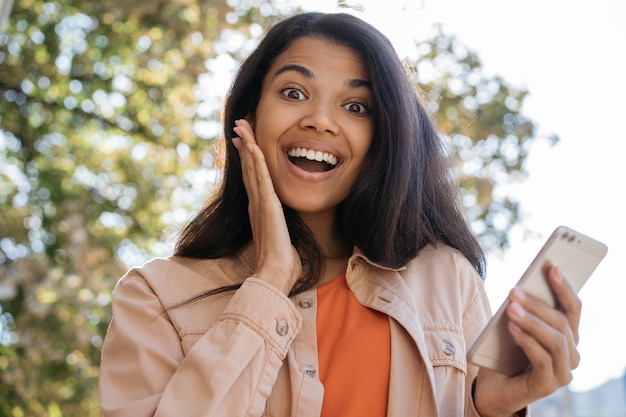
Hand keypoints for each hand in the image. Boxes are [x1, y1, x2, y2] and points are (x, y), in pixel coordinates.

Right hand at [232, 119, 301, 294]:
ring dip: (247, 145)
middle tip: (238, 127)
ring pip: (251, 167)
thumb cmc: (282, 265)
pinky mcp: (266, 205)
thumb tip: (294, 241)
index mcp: (260, 212)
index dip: (249, 160)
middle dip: (244, 146)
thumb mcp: (285, 243)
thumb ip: (286, 236)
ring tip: (241, 126)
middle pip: (248, 168)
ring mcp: (259, 203)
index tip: (245, 144)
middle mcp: (256, 204)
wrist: (274, 274)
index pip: (253, 180)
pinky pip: (260, 177)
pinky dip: (255, 159)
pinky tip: (252, 144)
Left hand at [474, 265, 581, 415]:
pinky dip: (527, 341)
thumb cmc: (505, 352)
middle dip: (537, 303)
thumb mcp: (515, 325)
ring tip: (510, 308)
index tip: (552, 267)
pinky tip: (512, 328)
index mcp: (568, 336)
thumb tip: (523, 285)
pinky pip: (542, 359)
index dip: (564, 287)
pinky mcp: (548, 385)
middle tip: (513, 290)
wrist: (492, 387)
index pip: (573, 308)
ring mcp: (563, 371)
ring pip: (555, 340)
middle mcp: (571, 353)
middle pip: (561, 322)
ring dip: (531, 321)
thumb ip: (524, 310)